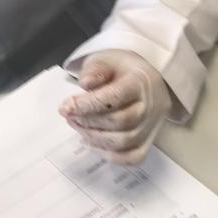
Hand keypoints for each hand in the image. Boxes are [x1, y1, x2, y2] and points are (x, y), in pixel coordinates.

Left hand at [58, 50, 170, 165]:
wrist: (145, 80)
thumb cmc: (121, 70)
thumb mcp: (106, 60)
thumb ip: (95, 69)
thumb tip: (86, 84)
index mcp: (141, 82)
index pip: (116, 96)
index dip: (88, 104)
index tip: (66, 107)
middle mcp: (151, 106)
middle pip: (120, 121)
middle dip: (88, 121)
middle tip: (69, 115)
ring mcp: (152, 126)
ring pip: (124, 141)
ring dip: (94, 137)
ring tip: (77, 126)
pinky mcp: (149, 141)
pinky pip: (133, 157)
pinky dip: (110, 155)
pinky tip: (91, 142)